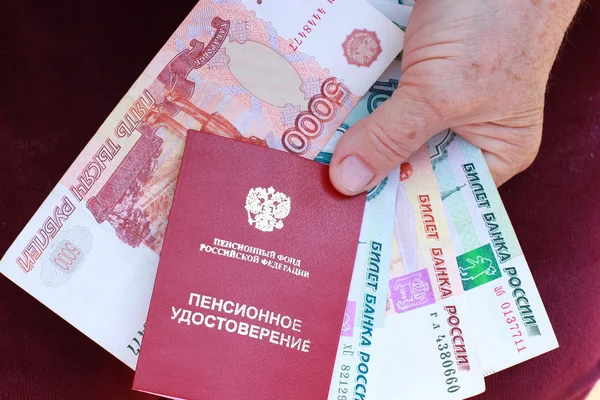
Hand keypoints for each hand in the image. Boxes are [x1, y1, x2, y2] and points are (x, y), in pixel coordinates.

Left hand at [329, 0, 580, 194]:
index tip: (351, 225)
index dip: (396, 209)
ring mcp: (437, 102)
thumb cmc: (494, 23)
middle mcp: (465, 133)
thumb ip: (393, 138)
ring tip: (311, 164)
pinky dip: (356, 106)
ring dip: (356, 139)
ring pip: (389, 133)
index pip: (439, 197)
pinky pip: (380, 100)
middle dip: (369, 173)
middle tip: (321, 195)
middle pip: (408, 166)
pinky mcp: (416, 75)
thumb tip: (349, 182)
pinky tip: (322, 121)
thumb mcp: (441, 92)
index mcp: (494, 152)